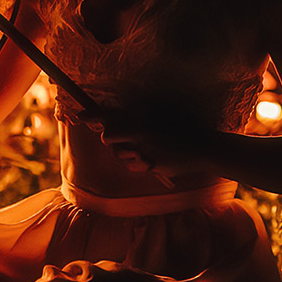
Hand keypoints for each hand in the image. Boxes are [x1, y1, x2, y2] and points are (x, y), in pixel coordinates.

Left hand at [84, 109, 209, 178]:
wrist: (202, 147)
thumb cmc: (179, 128)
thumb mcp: (159, 115)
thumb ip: (135, 118)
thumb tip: (110, 120)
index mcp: (141, 118)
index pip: (110, 115)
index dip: (92, 115)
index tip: (79, 116)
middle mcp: (140, 133)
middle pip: (107, 137)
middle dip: (109, 138)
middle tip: (121, 137)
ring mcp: (144, 150)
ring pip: (119, 154)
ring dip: (125, 152)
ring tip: (143, 148)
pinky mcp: (151, 165)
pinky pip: (134, 166)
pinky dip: (139, 163)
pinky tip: (153, 158)